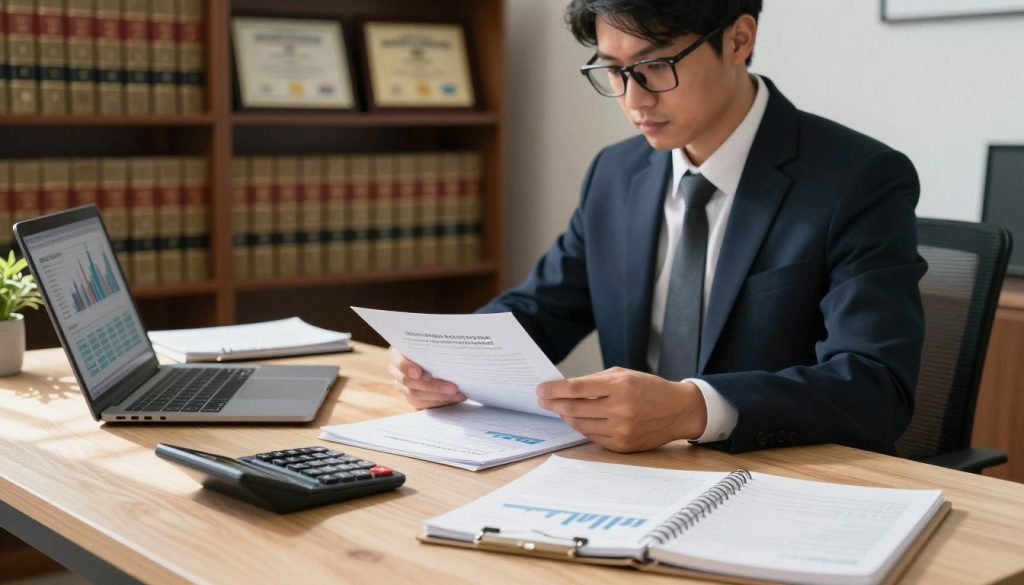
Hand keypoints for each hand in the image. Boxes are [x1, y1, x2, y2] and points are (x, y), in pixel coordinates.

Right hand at [387, 347, 465, 408]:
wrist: (430, 354)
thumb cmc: (431, 344)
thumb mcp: (430, 341)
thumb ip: (433, 344)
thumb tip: (449, 343)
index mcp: (398, 354)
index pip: (398, 361)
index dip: (407, 367)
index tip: (418, 373)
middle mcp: (397, 371)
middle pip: (409, 382)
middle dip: (433, 386)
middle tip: (452, 388)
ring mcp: (403, 385)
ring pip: (416, 395)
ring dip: (440, 396)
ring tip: (457, 393)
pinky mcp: (411, 397)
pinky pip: (423, 403)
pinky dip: (440, 401)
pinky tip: (454, 398)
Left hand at [537, 367, 707, 452]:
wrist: (678, 410)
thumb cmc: (649, 389)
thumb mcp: (624, 375)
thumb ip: (595, 382)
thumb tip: (564, 388)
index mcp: (620, 386)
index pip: (576, 389)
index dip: (554, 390)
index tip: (540, 389)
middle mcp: (620, 409)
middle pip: (574, 409)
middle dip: (553, 404)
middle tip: (542, 400)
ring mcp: (622, 430)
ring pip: (580, 425)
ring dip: (566, 416)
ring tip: (561, 409)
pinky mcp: (623, 445)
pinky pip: (592, 437)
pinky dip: (582, 427)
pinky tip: (579, 420)